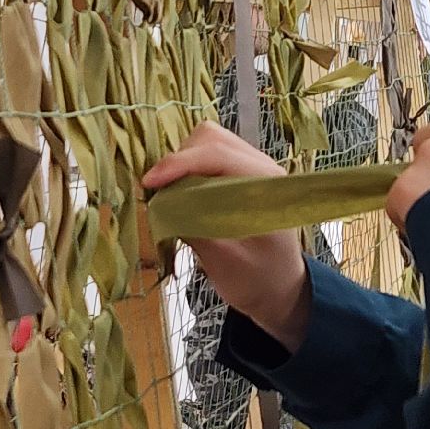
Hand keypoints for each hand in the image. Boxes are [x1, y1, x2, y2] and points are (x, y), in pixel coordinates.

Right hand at [144, 121, 311, 350]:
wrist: (280, 289)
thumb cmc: (259, 281)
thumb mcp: (226, 265)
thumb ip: (198, 232)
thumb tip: (162, 206)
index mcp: (268, 187)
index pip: (220, 155)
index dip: (179, 164)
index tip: (149, 182)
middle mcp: (264, 168)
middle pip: (212, 139)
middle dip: (180, 161)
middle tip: (159, 193)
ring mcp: (254, 167)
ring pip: (209, 141)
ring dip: (183, 163)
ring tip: (168, 194)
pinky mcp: (242, 174)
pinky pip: (210, 155)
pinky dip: (189, 168)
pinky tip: (181, 194)